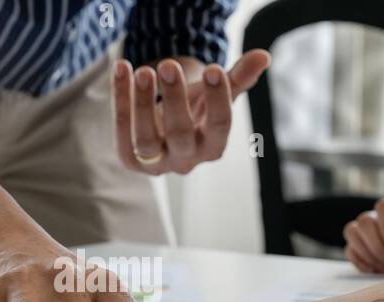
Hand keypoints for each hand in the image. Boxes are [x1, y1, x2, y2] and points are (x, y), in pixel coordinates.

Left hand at [113, 50, 270, 174]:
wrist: (165, 129)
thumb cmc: (197, 109)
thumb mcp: (216, 94)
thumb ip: (238, 77)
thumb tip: (263, 56)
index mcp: (212, 148)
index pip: (219, 127)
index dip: (218, 100)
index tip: (214, 68)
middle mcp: (185, 160)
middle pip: (180, 134)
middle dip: (175, 99)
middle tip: (170, 65)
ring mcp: (155, 164)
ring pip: (146, 139)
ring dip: (143, 103)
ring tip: (144, 70)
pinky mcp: (129, 159)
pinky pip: (122, 130)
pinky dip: (121, 99)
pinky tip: (122, 68)